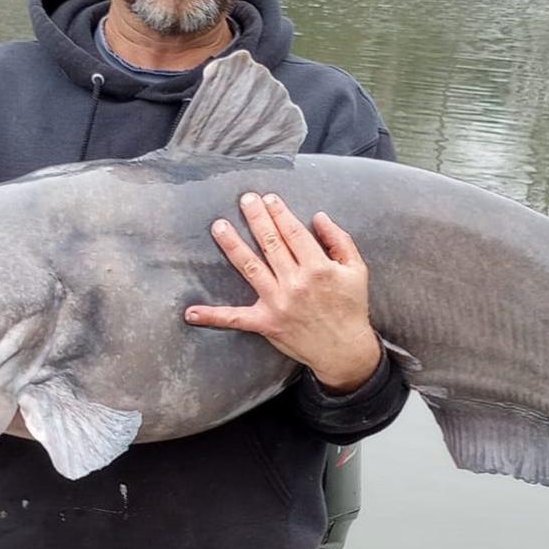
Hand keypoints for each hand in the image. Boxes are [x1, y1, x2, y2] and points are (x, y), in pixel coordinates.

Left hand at [184, 192, 381, 392]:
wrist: (344, 350)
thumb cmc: (350, 307)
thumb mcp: (356, 270)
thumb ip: (339, 240)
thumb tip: (318, 217)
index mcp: (318, 268)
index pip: (293, 232)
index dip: (279, 213)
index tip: (269, 198)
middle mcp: (296, 282)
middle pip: (270, 242)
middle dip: (256, 217)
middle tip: (245, 199)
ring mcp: (278, 302)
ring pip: (250, 267)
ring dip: (232, 245)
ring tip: (218, 226)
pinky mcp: (266, 322)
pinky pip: (235, 319)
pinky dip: (213, 316)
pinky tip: (191, 313)